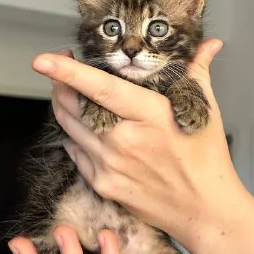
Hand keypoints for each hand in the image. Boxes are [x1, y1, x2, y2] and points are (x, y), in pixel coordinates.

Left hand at [32, 40, 250, 249]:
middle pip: (74, 106)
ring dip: (64, 106)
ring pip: (69, 128)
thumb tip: (210, 44)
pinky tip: (84, 125)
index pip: (100, 88)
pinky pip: (75, 151)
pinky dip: (74, 134)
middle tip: (62, 67)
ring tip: (70, 92)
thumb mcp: (206, 110)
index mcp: (149, 115)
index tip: (43, 59)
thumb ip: (198, 71)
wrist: (204, 210)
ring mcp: (110, 165)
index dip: (68, 72)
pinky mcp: (103, 184)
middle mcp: (123, 140)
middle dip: (60, 83)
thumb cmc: (207, 157)